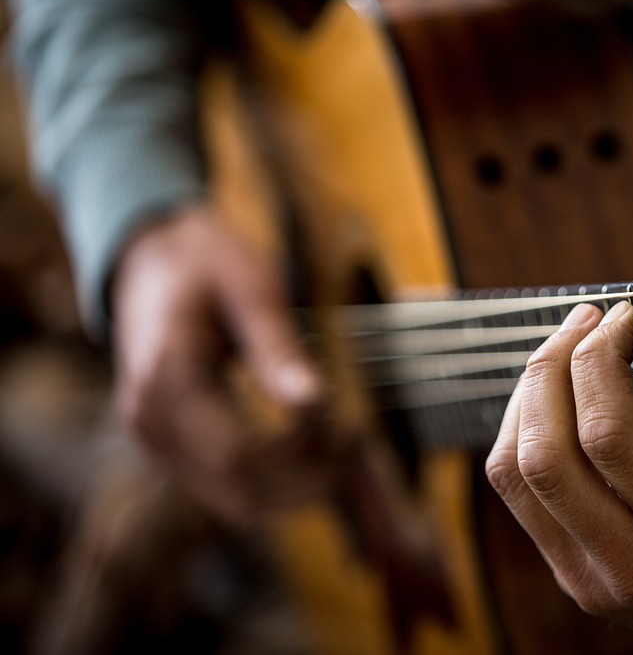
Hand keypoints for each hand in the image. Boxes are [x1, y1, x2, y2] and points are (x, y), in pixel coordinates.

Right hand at [111, 204, 349, 522]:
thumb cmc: (206, 262)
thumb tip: (314, 400)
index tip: (351, 427)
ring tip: (343, 444)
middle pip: (238, 488)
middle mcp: (150, 420)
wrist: (149, 257)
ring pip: (234, 500)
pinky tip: (313, 446)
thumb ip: (278, 347)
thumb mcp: (251, 289)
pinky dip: (275, 479)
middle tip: (357, 440)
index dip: (302, 452)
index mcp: (167, 377)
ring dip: (295, 486)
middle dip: (307, 477)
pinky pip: (226, 486)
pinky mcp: (169, 443)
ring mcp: (154, 437)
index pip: (239, 452)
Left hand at [486, 302, 632, 653]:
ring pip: (515, 478)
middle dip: (552, 367)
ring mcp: (597, 582)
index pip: (610, 439)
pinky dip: (527, 437)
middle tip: (585, 320)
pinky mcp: (580, 581)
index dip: (600, 360)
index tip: (622, 317)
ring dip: (528, 400)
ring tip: (565, 353)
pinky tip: (558, 402)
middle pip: (544, 455)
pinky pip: (524, 501)